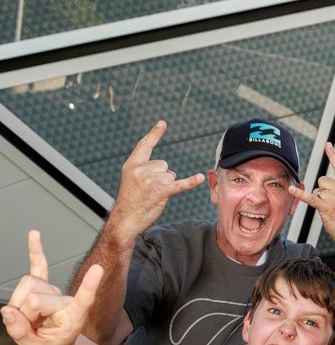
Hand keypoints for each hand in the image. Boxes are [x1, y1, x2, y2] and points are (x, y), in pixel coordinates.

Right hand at [1, 231, 102, 344]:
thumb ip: (22, 334)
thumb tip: (7, 312)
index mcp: (73, 318)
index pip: (82, 301)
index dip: (88, 287)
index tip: (98, 269)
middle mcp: (65, 300)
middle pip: (33, 297)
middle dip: (22, 315)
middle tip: (30, 329)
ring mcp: (54, 291)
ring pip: (26, 286)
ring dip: (18, 304)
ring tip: (29, 319)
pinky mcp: (44, 285)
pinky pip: (38, 266)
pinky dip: (35, 251)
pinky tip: (34, 235)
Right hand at [113, 121, 204, 236]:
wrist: (124, 221)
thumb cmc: (130, 202)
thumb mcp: (132, 180)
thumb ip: (146, 170)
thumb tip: (169, 172)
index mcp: (132, 164)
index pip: (144, 145)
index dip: (154, 134)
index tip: (163, 123)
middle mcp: (141, 169)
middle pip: (164, 166)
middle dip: (161, 178)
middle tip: (149, 191)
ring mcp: (150, 180)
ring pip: (170, 177)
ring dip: (166, 187)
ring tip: (153, 197)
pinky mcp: (160, 192)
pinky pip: (179, 185)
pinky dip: (190, 182)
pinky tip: (199, 178)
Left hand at [290, 143, 334, 253]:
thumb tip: (322, 182)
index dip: (332, 155)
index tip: (327, 144)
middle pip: (322, 180)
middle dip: (322, 191)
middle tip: (331, 203)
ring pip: (317, 190)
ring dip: (319, 199)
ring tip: (329, 209)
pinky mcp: (326, 208)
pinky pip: (310, 198)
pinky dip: (300, 195)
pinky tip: (291, 190)